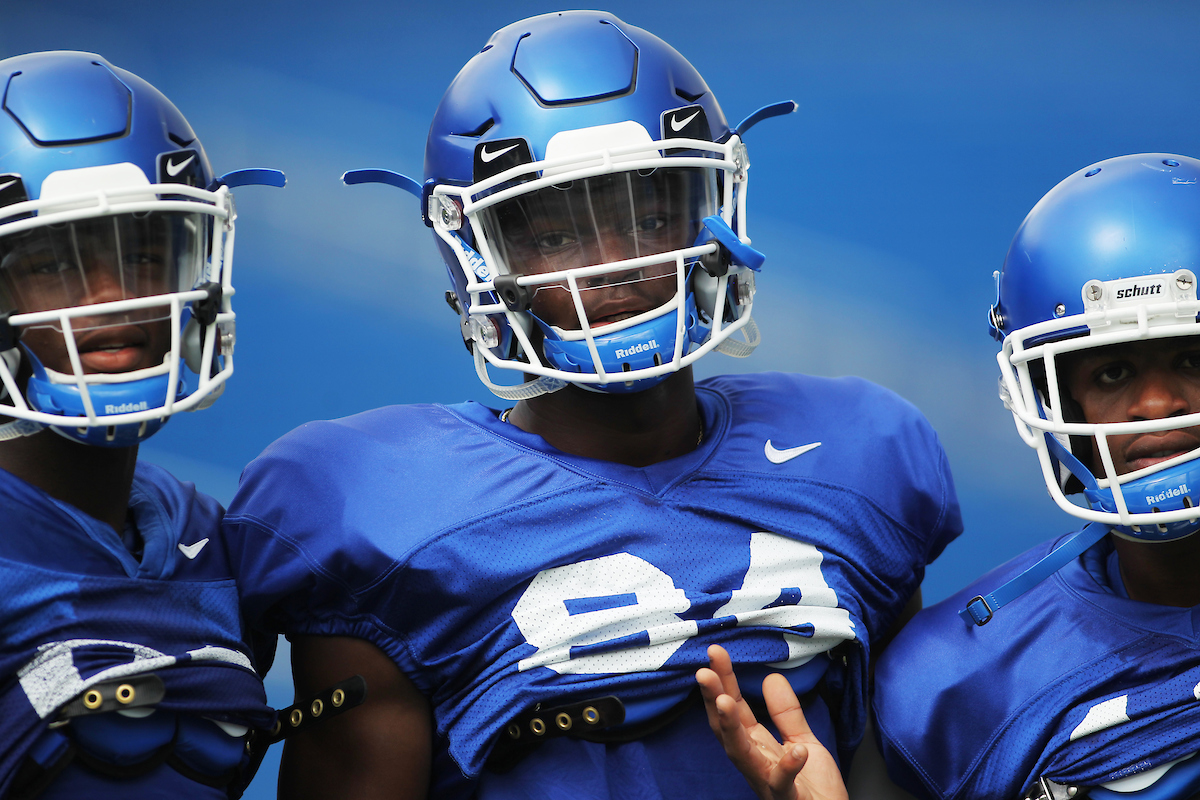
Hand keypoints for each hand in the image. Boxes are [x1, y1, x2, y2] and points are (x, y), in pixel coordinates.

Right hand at [696, 645, 847, 799]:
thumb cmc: (815, 790)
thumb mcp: (801, 740)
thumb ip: (786, 713)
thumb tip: (771, 677)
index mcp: (756, 748)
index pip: (734, 710)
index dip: (724, 681)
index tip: (715, 654)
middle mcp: (754, 764)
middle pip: (727, 729)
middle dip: (713, 700)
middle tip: (703, 672)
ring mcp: (768, 782)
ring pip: (742, 756)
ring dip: (731, 728)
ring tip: (726, 701)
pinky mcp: (789, 799)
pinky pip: (785, 784)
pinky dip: (788, 767)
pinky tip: (796, 750)